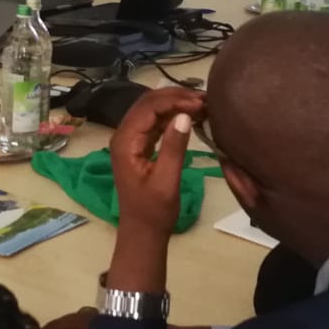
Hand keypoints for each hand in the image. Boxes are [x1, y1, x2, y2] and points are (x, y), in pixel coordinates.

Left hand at [110, 85, 204, 240]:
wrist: (143, 232)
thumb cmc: (154, 211)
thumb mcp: (166, 181)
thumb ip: (174, 147)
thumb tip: (184, 115)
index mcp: (125, 142)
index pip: (148, 108)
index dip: (175, 100)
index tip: (201, 102)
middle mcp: (124, 136)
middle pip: (147, 103)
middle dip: (175, 96)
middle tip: (205, 98)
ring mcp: (130, 140)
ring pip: (151, 110)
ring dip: (175, 104)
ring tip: (202, 104)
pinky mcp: (139, 146)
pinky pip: (154, 122)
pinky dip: (172, 115)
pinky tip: (191, 116)